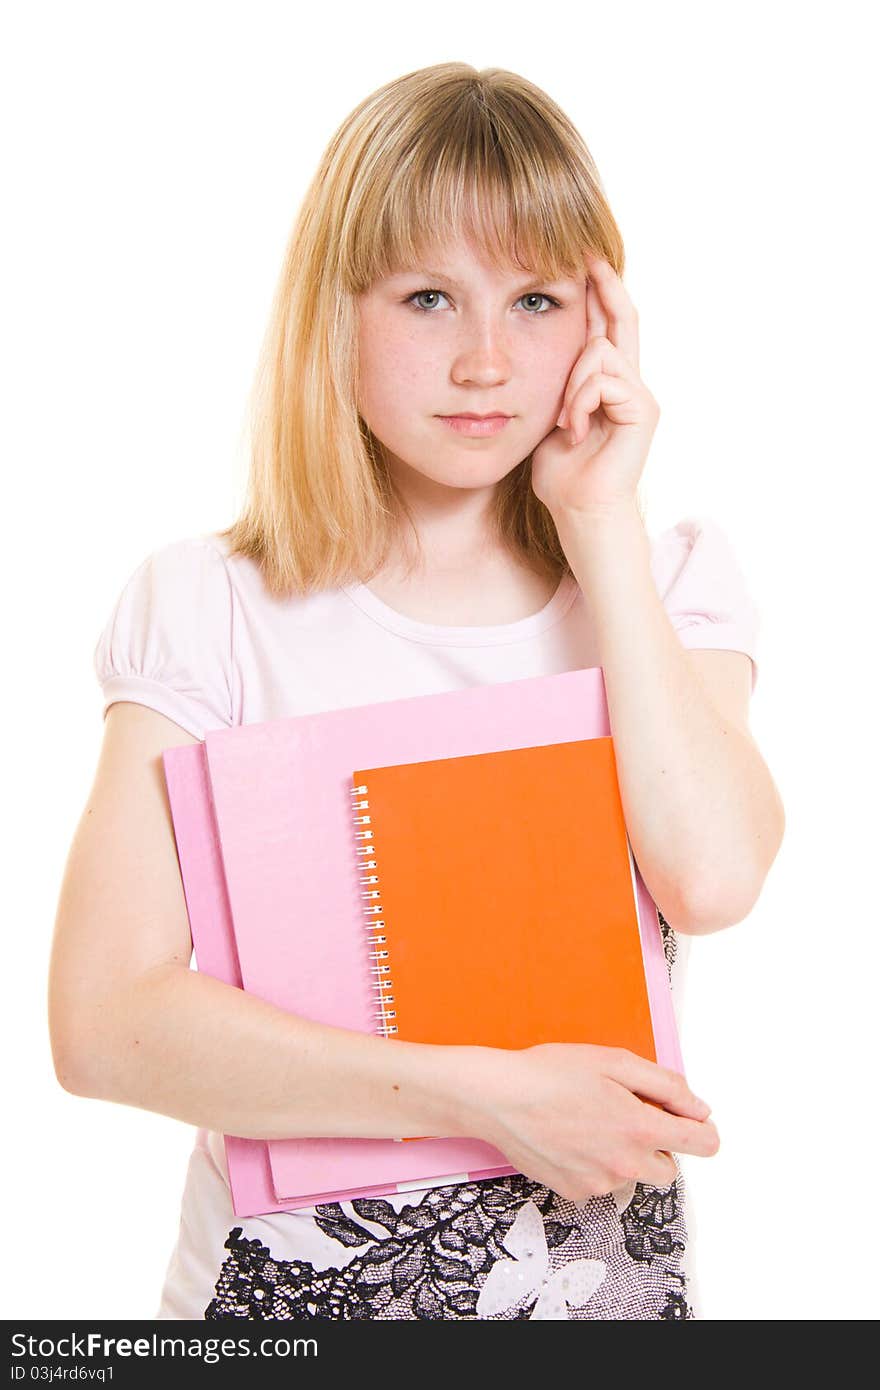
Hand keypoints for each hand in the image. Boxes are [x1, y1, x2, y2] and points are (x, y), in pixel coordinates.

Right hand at [467, 1042, 719, 1202]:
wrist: (498, 1098)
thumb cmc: (551, 1073)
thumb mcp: (615, 1062)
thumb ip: (667, 1085)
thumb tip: (699, 1109)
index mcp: (641, 1128)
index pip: (703, 1144)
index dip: (701, 1129)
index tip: (689, 1120)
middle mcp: (625, 1164)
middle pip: (670, 1168)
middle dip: (658, 1144)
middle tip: (626, 1114)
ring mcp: (599, 1182)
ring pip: (632, 1174)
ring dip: (623, 1154)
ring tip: (589, 1121)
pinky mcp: (575, 1191)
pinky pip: (600, 1181)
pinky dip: (594, 1164)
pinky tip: (571, 1138)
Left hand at [530, 251, 659, 520]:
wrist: (580, 511)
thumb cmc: (561, 474)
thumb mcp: (549, 417)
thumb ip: (555, 386)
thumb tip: (533, 354)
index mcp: (608, 383)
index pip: (608, 326)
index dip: (599, 292)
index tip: (583, 259)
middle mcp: (630, 383)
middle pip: (622, 318)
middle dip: (604, 286)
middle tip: (587, 256)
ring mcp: (640, 396)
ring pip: (600, 352)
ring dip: (571, 384)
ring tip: (563, 422)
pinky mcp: (643, 410)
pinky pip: (604, 380)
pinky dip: (579, 403)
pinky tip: (572, 430)